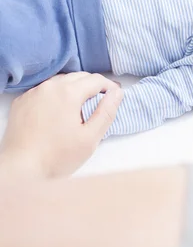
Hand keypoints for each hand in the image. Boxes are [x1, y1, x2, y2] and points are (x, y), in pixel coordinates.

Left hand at [0, 73, 122, 179]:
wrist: (20, 169)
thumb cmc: (57, 156)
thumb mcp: (90, 137)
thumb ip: (106, 112)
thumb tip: (117, 92)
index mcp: (68, 93)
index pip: (95, 80)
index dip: (110, 86)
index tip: (116, 95)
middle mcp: (48, 87)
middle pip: (78, 77)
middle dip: (93, 85)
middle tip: (102, 100)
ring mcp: (32, 93)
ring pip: (60, 81)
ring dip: (74, 88)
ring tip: (82, 104)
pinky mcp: (21, 103)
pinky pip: (44, 91)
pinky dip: (56, 94)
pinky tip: (59, 110)